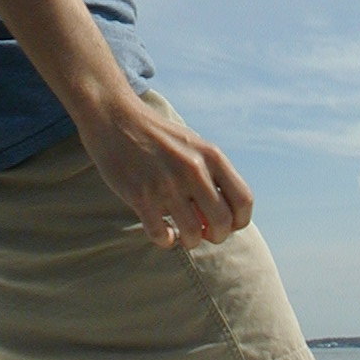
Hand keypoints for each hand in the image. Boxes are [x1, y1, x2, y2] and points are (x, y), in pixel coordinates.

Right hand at [79, 96, 253, 250]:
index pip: (244, 201)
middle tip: (204, 233)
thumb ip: (212, 174)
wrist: (115, 118)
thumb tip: (226, 217)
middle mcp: (193, 170)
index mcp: (211, 156)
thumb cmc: (158, 136)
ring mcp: (166, 184)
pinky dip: (165, 240)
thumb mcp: (193, 145)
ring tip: (182, 234)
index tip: (227, 224)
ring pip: (193, 234)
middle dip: (217, 236)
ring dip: (190, 241)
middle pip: (223, 223)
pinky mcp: (140, 196)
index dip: (239, 221)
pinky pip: (161, 235)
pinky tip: (163, 232)